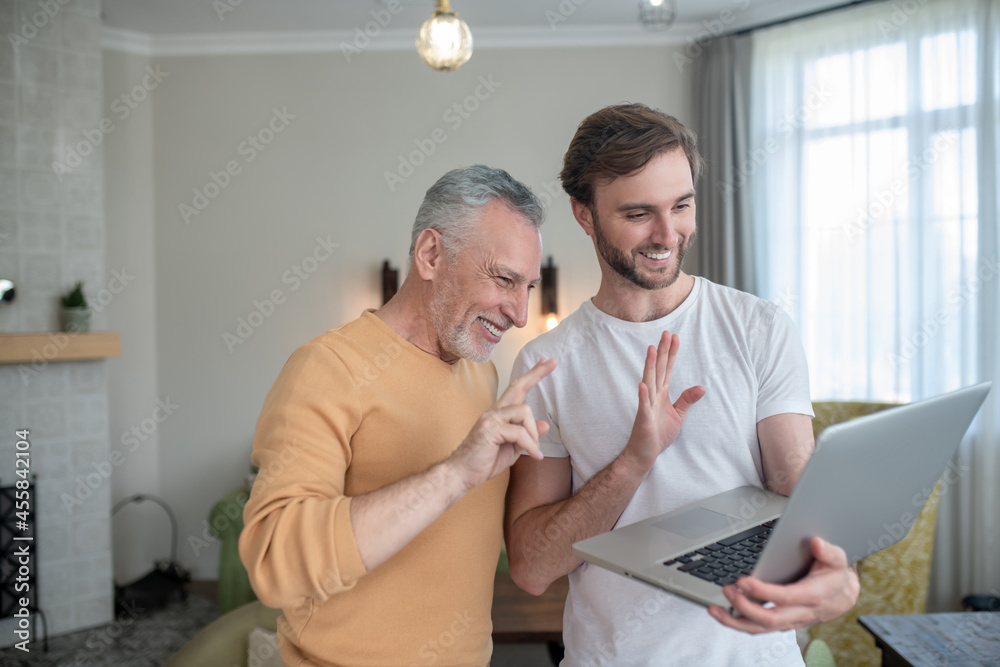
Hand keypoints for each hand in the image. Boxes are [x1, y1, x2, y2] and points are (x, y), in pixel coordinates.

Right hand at [450, 358, 556, 490]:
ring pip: (524, 411)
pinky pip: (519, 432)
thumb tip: (545, 425)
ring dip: (534, 433)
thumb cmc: (484, 462)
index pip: (517, 389)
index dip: (532, 375)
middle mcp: (494, 411)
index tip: (545, 362)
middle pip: (518, 386)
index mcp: (499, 413)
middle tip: (553, 361)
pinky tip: (534, 456)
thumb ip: (527, 435)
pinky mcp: (490, 429)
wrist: (461, 474)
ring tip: (535, 450)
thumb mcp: (513, 448)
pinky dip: (530, 445)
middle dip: (537, 373)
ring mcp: (491, 418)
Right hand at [620, 331, 704, 472]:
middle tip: (666, 334)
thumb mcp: (678, 415)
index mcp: (661, 394)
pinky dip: (643, 396)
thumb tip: (701, 387)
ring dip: (650, 366)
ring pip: (649, 382)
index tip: (674, 337)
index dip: (671, 353)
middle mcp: (653, 396)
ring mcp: (647, 406)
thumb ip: (687, 400)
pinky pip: (643, 406)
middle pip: (659, 370)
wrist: (645, 453)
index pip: (667, 369)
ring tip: (652, 350)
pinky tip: (643, 385)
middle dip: (662, 352)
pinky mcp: (644, 420)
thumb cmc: (658, 433)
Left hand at [709, 537, 860, 633]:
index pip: (784, 597)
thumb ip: (828, 551)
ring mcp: (789, 622)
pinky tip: (722, 614)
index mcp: (812, 596)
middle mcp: (799, 613)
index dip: (762, 592)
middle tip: (726, 590)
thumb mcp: (838, 559)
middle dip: (744, 607)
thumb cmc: (835, 575)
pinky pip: (758, 629)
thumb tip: (816, 542)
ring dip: (735, 621)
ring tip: (714, 609)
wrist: (842, 596)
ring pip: (760, 629)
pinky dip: (738, 623)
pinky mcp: (780, 624)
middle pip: (769, 618)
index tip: (742, 581)